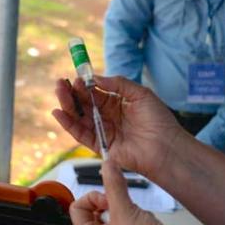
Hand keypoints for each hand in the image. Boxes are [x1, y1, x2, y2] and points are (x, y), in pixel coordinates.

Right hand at [52, 76, 185, 177]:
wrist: (166, 148)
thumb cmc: (159, 121)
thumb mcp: (140, 94)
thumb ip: (118, 84)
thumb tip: (95, 78)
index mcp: (118, 103)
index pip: (95, 92)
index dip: (84, 85)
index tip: (76, 77)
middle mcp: (109, 117)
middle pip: (84, 104)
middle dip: (71, 93)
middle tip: (60, 83)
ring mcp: (104, 132)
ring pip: (80, 118)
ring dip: (67, 105)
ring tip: (59, 92)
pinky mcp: (100, 147)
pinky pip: (81, 134)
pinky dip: (69, 124)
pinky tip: (59, 113)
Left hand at [69, 160, 191, 224]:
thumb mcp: (125, 210)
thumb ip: (114, 185)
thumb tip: (107, 165)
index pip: (77, 208)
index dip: (92, 198)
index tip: (108, 199)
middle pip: (94, 208)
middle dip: (110, 202)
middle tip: (122, 206)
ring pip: (113, 210)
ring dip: (125, 207)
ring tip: (136, 217)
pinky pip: (127, 215)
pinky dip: (136, 213)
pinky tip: (144, 221)